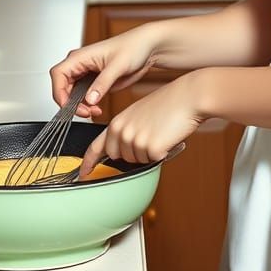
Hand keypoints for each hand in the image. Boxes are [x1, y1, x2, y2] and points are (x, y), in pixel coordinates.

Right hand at [49, 25, 159, 119]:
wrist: (148, 48)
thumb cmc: (133, 47)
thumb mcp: (118, 65)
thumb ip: (102, 83)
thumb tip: (89, 99)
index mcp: (80, 56)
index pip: (58, 75)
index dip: (59, 92)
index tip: (69, 106)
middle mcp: (80, 65)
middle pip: (62, 88)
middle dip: (71, 104)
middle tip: (86, 112)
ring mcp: (87, 74)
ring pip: (72, 95)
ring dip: (80, 107)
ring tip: (95, 111)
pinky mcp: (95, 83)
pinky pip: (83, 98)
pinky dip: (87, 106)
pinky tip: (97, 109)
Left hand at [79, 71, 204, 177]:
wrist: (188, 96)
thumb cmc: (168, 103)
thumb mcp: (138, 113)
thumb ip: (125, 130)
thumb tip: (122, 150)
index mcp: (117, 121)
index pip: (96, 147)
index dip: (88, 163)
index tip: (82, 173)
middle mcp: (122, 131)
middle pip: (119, 158)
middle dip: (131, 153)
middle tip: (148, 135)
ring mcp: (135, 141)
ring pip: (138, 161)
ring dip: (148, 152)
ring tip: (160, 131)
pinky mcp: (151, 149)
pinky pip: (154, 161)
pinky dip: (162, 153)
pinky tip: (167, 136)